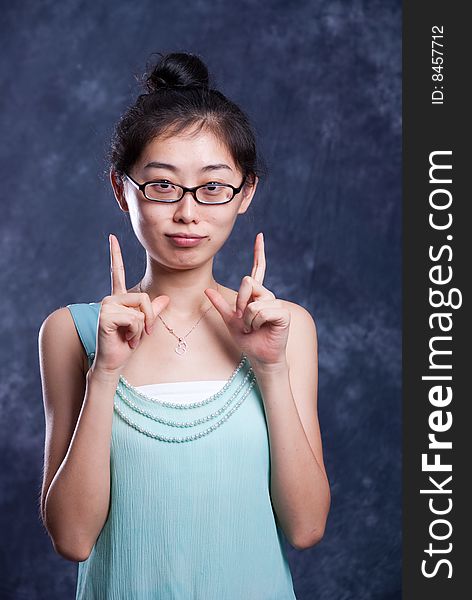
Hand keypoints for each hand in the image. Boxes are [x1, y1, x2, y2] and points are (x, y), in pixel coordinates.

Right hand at [93, 234, 169, 373]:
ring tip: (129, 337)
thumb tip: (165, 298)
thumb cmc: (127, 345)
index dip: (115, 254)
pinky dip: (135, 333)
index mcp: (119, 298)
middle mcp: (111, 298)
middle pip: (145, 298)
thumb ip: (153, 311)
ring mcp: (107, 305)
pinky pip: (134, 319)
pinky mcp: (106, 316)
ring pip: (141, 310)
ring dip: (141, 329)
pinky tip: (124, 339)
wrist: (114, 362)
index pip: (117, 272)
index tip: (111, 237)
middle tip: (140, 334)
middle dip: (149, 319)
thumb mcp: (145, 326)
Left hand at [204, 232, 289, 369]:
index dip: (259, 253)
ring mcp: (277, 303)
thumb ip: (220, 305)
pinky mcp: (283, 313)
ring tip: (254, 328)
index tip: (260, 235)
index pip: (257, 270)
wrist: (259, 357)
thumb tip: (207, 290)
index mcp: (256, 295)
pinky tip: (262, 329)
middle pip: (248, 283)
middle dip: (240, 303)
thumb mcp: (230, 320)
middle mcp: (268, 295)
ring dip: (248, 319)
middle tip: (244, 320)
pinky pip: (263, 311)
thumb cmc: (248, 340)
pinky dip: (257, 323)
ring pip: (254, 301)